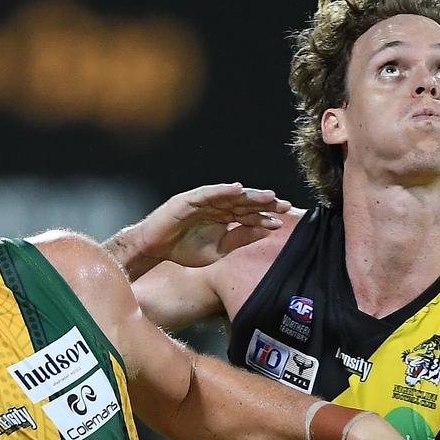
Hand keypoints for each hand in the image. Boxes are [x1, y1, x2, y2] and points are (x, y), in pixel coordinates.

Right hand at [117, 183, 290, 275]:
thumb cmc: (184, 249)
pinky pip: (208, 193)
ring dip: (249, 195)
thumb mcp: (218, 250)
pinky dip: (222, 190)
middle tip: (284, 205)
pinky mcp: (189, 198)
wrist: (156, 249)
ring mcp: (204, 201)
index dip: (265, 217)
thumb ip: (240, 239)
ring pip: (231, 196)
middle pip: (244, 203)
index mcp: (225, 219)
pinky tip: (237, 189)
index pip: (249, 215)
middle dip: (264, 203)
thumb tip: (266, 231)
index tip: (282, 220)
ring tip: (268, 196)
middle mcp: (217, 207)